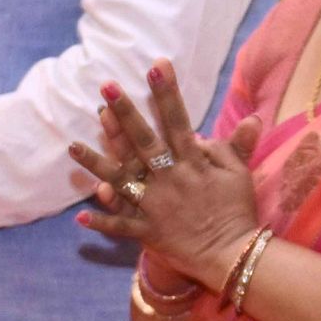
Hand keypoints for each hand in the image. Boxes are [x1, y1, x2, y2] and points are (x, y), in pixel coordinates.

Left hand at [69, 62, 264, 292]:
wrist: (233, 255)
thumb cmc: (237, 211)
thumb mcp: (240, 175)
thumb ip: (235, 147)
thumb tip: (247, 118)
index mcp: (192, 163)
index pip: (178, 121)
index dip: (167, 93)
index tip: (157, 66)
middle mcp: (170, 179)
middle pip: (144, 142)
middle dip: (125, 113)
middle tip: (107, 88)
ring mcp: (157, 206)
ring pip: (122, 180)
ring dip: (96, 163)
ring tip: (73, 146)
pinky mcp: (149, 231)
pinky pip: (122, 226)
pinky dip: (103, 222)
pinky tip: (80, 216)